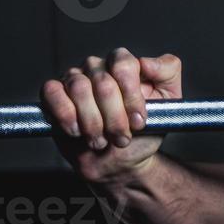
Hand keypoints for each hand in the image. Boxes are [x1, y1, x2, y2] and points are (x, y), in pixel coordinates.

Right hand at [41, 48, 183, 183]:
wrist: (121, 162)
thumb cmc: (144, 133)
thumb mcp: (170, 105)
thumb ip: (168, 74)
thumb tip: (146, 62)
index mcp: (125, 65)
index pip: (124, 64)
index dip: (132, 96)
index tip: (139, 121)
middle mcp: (98, 67)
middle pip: (103, 82)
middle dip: (115, 118)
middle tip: (122, 137)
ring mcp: (74, 78)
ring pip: (79, 88)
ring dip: (93, 122)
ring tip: (102, 140)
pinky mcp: (54, 93)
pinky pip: (53, 92)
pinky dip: (66, 116)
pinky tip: (77, 132)